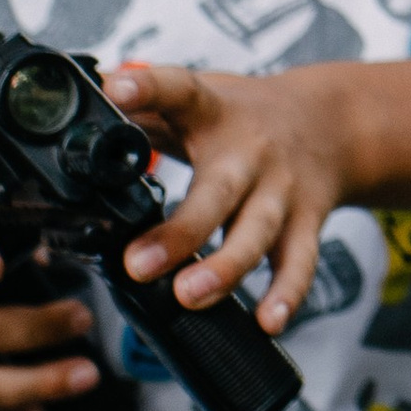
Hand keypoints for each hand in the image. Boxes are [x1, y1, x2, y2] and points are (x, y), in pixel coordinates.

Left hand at [103, 59, 369, 334]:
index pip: (179, 91)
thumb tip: (79, 102)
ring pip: (256, 232)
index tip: (116, 89)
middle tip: (138, 264)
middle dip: (181, 231)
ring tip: (188, 295)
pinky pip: (300, 262)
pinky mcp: (306, 221)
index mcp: (214, 112)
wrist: (331, 123)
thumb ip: (143, 108)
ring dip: (225, 268)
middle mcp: (251, 152)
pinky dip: (287, 294)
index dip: (148, 89)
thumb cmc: (245, 116)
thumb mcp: (199, 98)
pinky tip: (267, 321)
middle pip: (218, 191)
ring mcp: (282, 189)